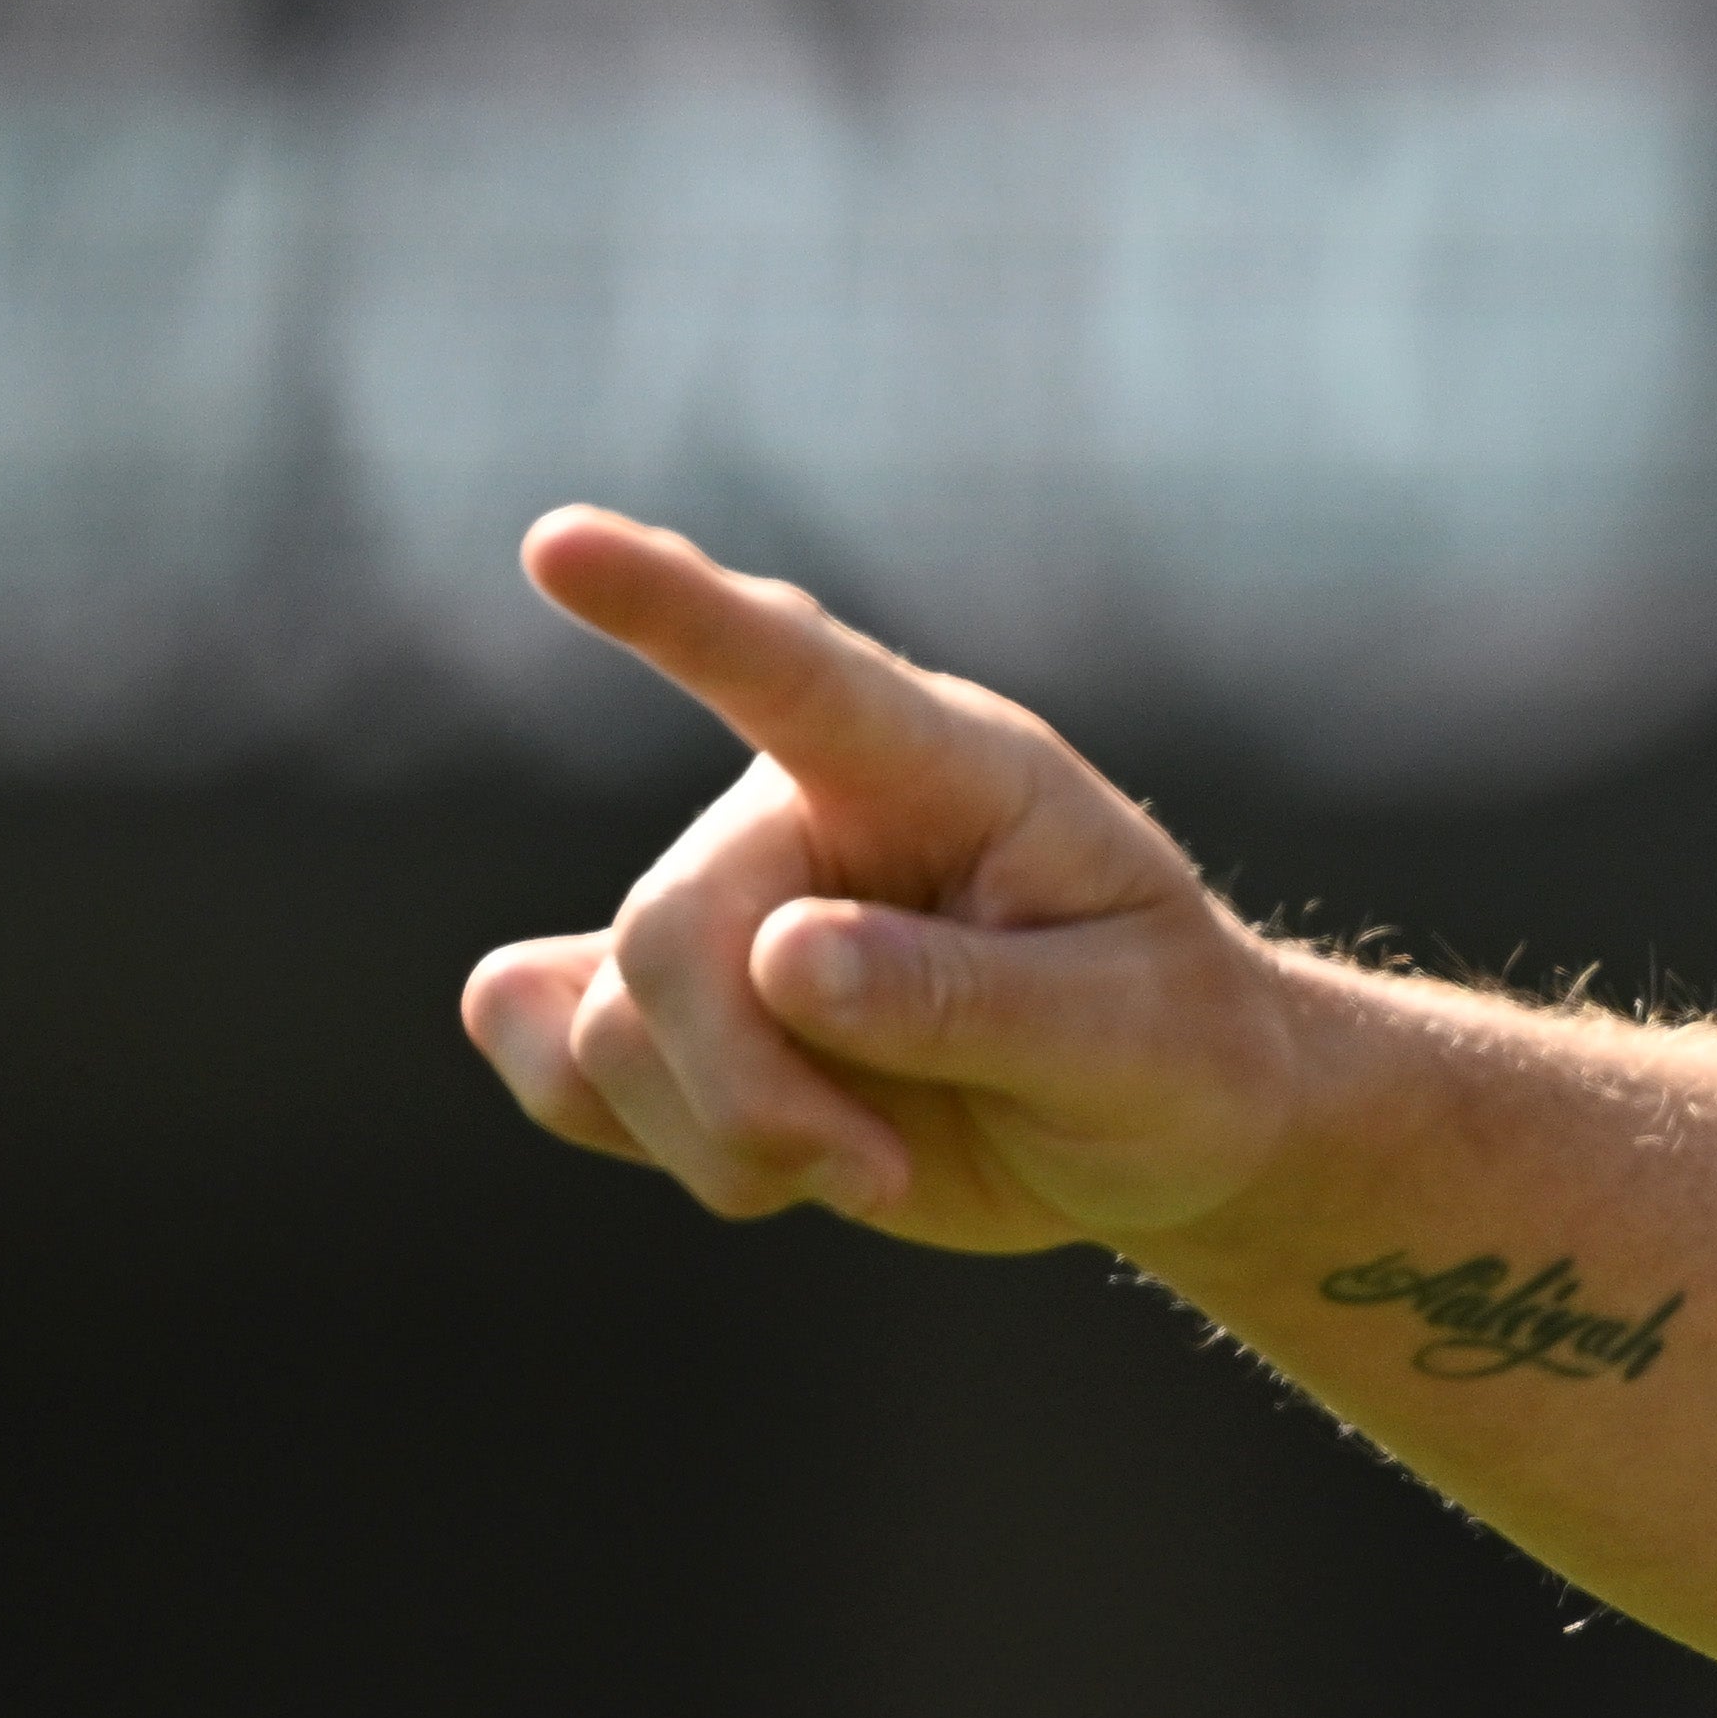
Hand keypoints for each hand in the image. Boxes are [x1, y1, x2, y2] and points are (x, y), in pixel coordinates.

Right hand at [458, 511, 1314, 1252]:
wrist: (1160, 1130)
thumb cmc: (1173, 1048)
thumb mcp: (1127, 1034)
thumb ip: (967, 996)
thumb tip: (786, 958)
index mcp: (943, 767)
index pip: (794, 670)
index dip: (672, 608)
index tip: (559, 542)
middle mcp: (807, 811)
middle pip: (672, 935)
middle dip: (747, 1089)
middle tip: (875, 1175)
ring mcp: (726, 908)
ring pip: (601, 1021)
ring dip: (719, 1139)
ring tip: (864, 1168)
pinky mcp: (671, 1008)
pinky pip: (543, 1047)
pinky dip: (621, 1127)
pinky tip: (752, 1160)